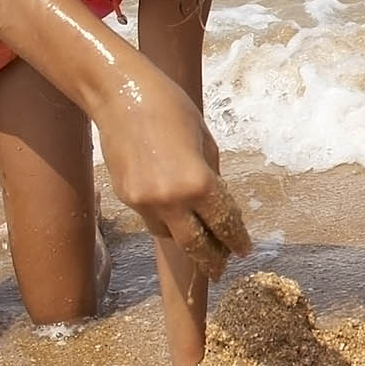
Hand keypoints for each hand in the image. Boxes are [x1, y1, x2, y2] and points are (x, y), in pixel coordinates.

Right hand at [94, 75, 251, 279]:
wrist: (120, 96)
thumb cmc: (171, 108)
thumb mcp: (205, 142)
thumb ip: (211, 177)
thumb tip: (216, 203)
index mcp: (198, 183)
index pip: (223, 223)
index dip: (236, 239)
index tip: (244, 250)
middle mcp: (170, 199)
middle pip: (194, 245)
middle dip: (211, 260)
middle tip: (221, 270)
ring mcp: (144, 202)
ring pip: (169, 235)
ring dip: (186, 238)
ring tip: (198, 238)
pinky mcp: (125, 198)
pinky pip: (151, 219)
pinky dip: (166, 220)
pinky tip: (173, 212)